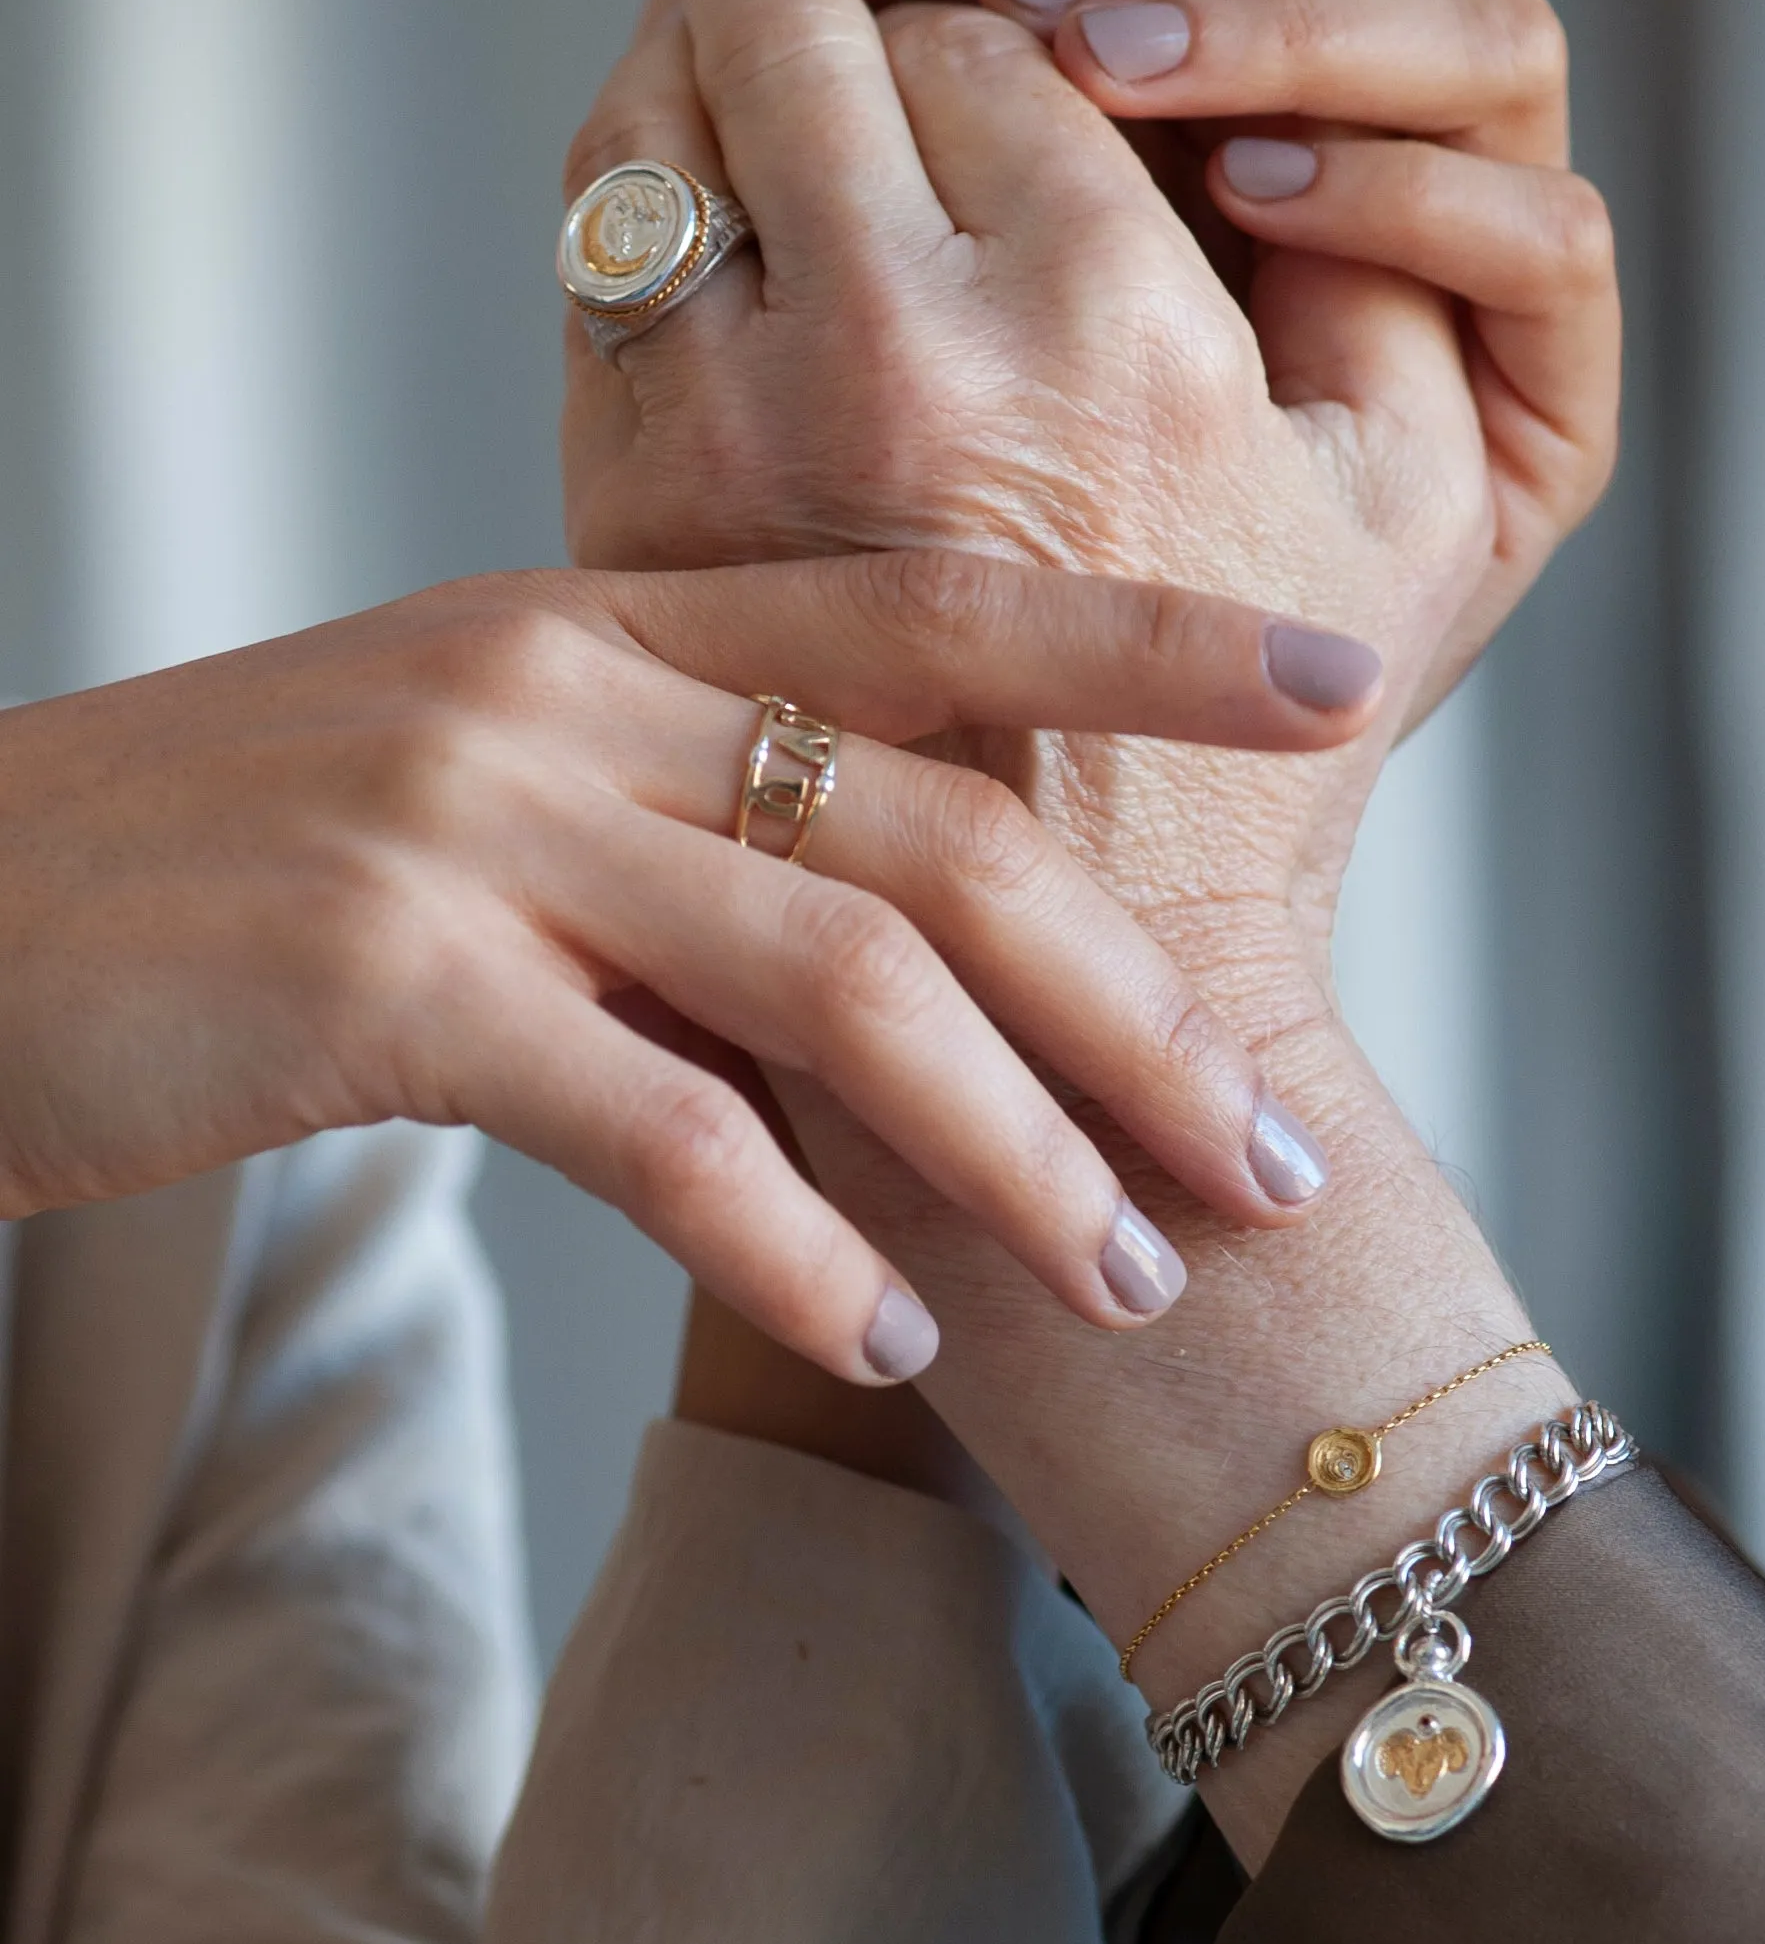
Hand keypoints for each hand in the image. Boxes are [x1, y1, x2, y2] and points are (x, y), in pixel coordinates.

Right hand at [0, 553, 1377, 1377]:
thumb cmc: (249, 865)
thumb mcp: (498, 791)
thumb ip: (697, 832)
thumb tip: (919, 966)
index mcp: (614, 621)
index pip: (939, 608)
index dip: (1151, 638)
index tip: (1335, 684)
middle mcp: (566, 687)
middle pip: (936, 836)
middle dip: (1130, 1008)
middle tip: (1264, 1154)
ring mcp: (474, 820)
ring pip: (834, 980)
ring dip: (1006, 1150)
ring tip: (1118, 1277)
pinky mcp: (381, 973)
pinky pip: (655, 1123)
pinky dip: (789, 1243)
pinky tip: (884, 1335)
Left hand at [563, 0, 1615, 1003]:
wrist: (1039, 982)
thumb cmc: (1249, 769)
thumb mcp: (1421, 500)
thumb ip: (1396, 249)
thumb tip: (1280, 92)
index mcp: (1110, 341)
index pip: (1004, 30)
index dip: (1022, 5)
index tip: (1044, 40)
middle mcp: (900, 351)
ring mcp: (730, 414)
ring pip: (667, 88)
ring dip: (726, 29)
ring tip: (808, 40)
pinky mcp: (627, 483)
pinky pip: (602, 231)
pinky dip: (655, 160)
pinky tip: (735, 185)